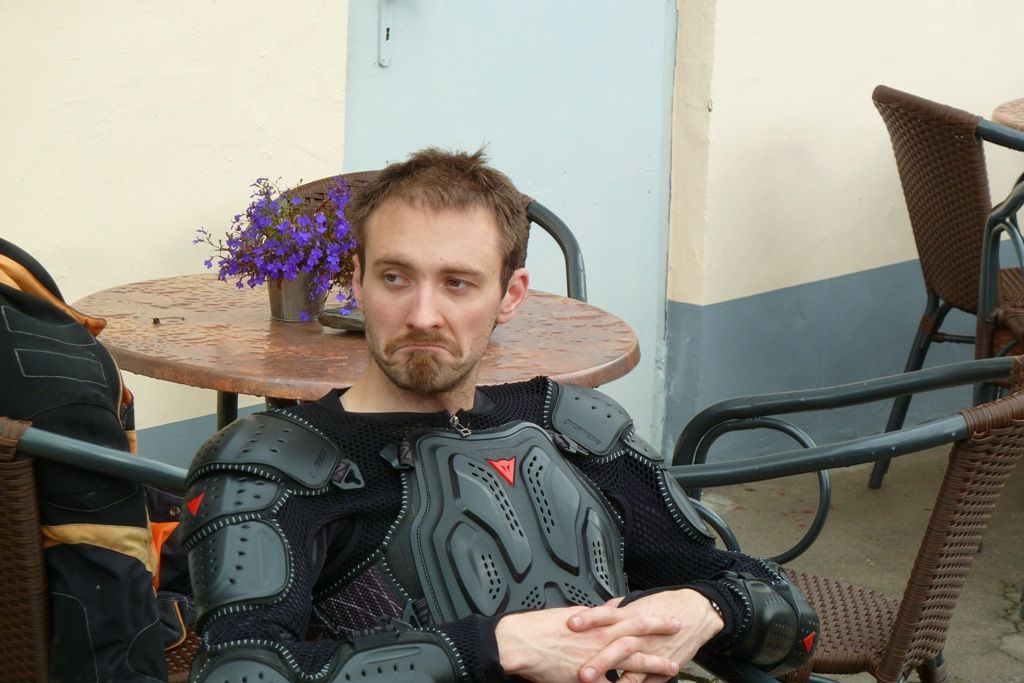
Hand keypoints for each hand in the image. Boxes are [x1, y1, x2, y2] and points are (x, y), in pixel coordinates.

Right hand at [495, 605, 682, 682]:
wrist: (522, 642)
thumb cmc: (540, 628)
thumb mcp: (570, 616)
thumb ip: (591, 617)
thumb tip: (602, 612)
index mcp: (597, 623)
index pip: (632, 618)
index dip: (653, 620)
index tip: (668, 620)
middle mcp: (601, 639)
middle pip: (639, 637)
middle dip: (662, 636)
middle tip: (681, 634)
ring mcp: (597, 659)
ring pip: (632, 662)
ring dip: (654, 666)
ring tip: (672, 668)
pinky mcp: (588, 679)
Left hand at [567, 589, 724, 682]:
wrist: (696, 613)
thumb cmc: (665, 606)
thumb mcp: (639, 602)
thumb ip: (617, 609)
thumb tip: (597, 609)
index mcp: (631, 615)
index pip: (606, 615)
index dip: (589, 619)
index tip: (571, 624)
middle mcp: (640, 634)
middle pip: (618, 646)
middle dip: (599, 660)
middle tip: (581, 672)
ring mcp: (651, 652)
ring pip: (633, 668)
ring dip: (616, 680)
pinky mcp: (661, 667)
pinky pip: (646, 681)